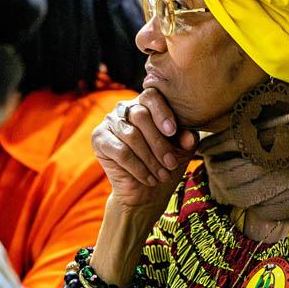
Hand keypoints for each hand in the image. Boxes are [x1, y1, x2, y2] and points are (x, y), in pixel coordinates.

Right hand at [92, 88, 198, 213]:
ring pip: (131, 135)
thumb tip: (190, 136)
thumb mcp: (182, 149)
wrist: (146, 192)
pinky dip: (138, 167)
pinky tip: (148, 178)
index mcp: (145, 104)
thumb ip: (187, 138)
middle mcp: (125, 108)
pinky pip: (120, 151)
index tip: (173, 132)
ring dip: (150, 158)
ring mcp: (109, 121)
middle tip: (171, 164)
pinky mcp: (98, 138)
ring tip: (162, 175)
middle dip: (159, 143)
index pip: (151, 95)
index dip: (162, 112)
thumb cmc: (165, 164)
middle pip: (141, 116)